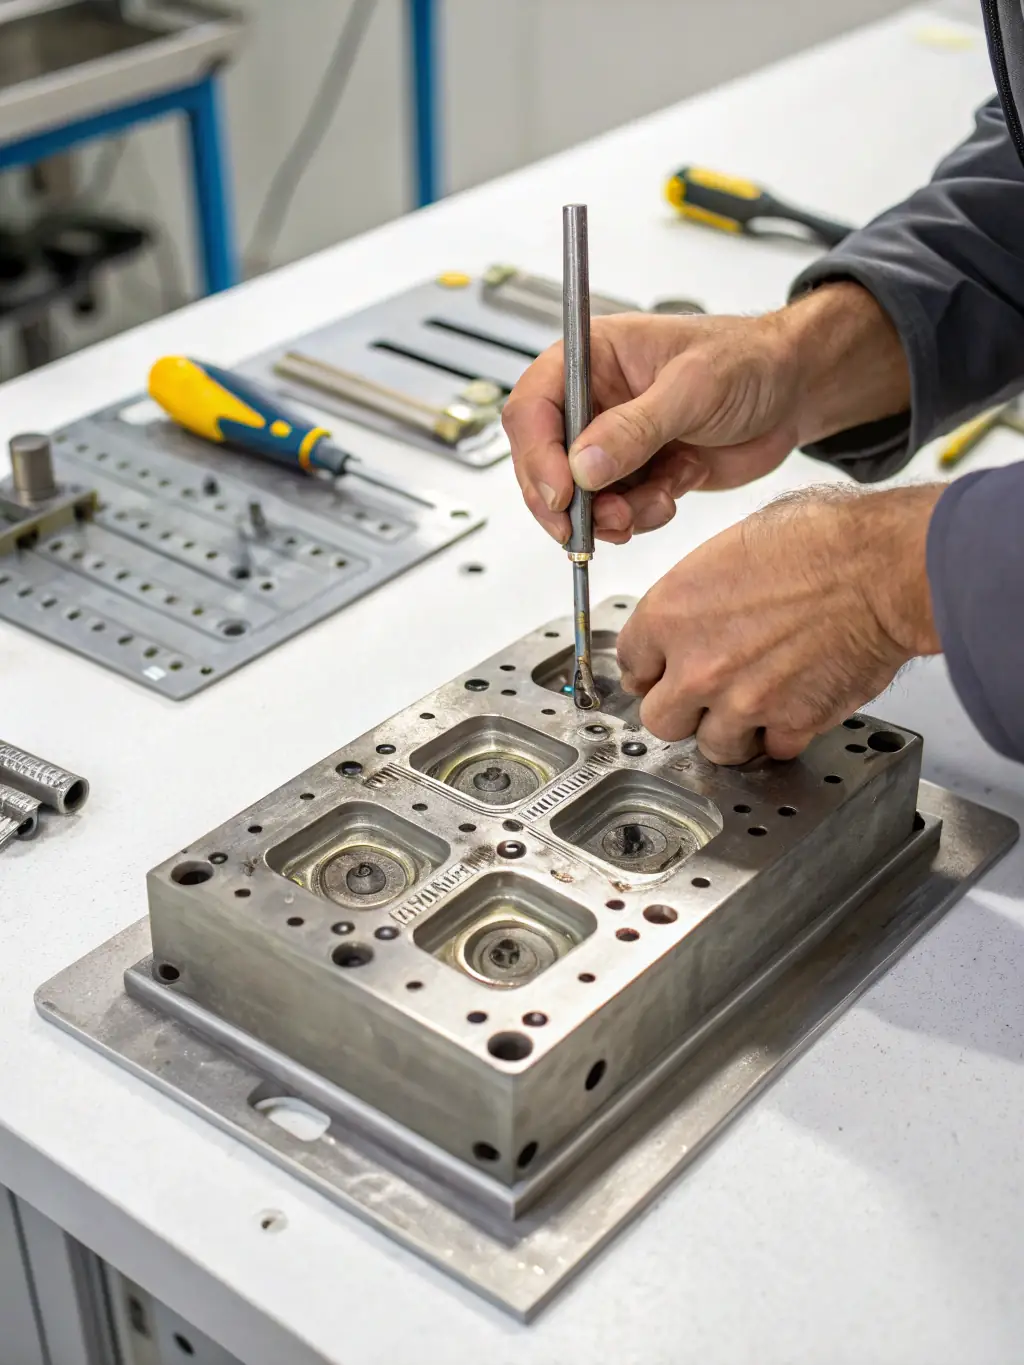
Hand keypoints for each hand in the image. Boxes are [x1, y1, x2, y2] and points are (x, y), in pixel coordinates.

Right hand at [502, 283, 909, 544]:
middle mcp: (595, 402)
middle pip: (544, 461)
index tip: (560, 493)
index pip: (534, 408)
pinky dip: (640, 517)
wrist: (795, 392)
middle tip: (590, 527)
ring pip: (581, 497)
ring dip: (610, 516)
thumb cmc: (749, 361)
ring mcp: (615, 442)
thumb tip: (584, 466)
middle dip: (567, 501)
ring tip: (649, 507)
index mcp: (591, 360)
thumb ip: (635, 429)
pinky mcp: (639, 475)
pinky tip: (671, 495)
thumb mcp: (692, 387)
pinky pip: (618, 512)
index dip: (537, 455)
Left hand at [616, 485, 943, 762]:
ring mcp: (741, 701)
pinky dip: (784, 735)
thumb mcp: (732, 547)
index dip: (651, 668)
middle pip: (659, 719)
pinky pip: (772, 748)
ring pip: (713, 746)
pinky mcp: (789, 723)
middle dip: (682, 710)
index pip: (631, 663)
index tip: (663, 671)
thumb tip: (695, 613)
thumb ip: (697, 595)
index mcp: (671, 614)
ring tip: (754, 707)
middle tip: (705, 696)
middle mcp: (697, 665)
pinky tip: (794, 709)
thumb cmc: (821, 542)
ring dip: (732, 731)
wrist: (882, 568)